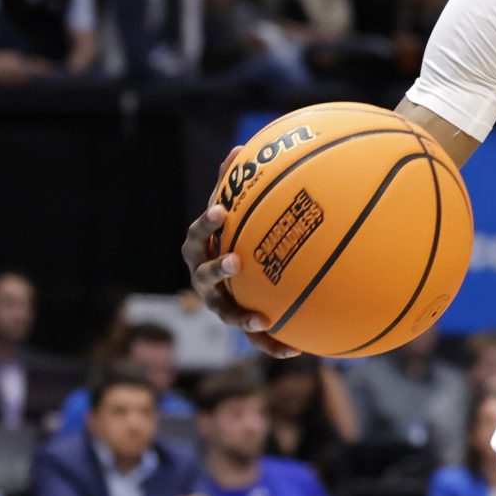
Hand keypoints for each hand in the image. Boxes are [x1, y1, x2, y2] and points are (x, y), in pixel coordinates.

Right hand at [180, 148, 299, 357]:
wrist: (237, 274)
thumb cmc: (236, 234)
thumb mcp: (236, 212)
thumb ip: (236, 183)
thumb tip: (241, 146)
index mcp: (202, 249)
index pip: (196, 235)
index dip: (206, 224)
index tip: (221, 210)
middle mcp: (204, 279)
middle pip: (203, 276)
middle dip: (217, 269)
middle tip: (236, 260)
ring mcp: (219, 303)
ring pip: (225, 313)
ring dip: (241, 316)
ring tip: (261, 318)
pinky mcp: (240, 322)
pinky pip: (255, 338)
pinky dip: (273, 344)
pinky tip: (298, 349)